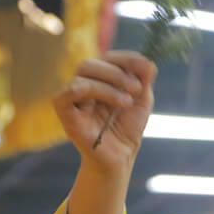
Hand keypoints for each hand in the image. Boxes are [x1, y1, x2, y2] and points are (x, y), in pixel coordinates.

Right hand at [52, 51, 156, 176]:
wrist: (120, 156)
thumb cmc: (127, 128)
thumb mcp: (142, 100)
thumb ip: (144, 80)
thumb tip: (149, 61)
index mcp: (101, 78)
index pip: (108, 58)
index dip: (127, 58)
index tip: (146, 66)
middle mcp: (84, 83)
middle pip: (92, 63)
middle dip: (118, 72)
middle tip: (136, 89)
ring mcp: (72, 97)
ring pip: (82, 74)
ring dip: (109, 84)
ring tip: (127, 101)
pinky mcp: (64, 111)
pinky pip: (67, 92)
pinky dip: (87, 90)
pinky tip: (107, 104)